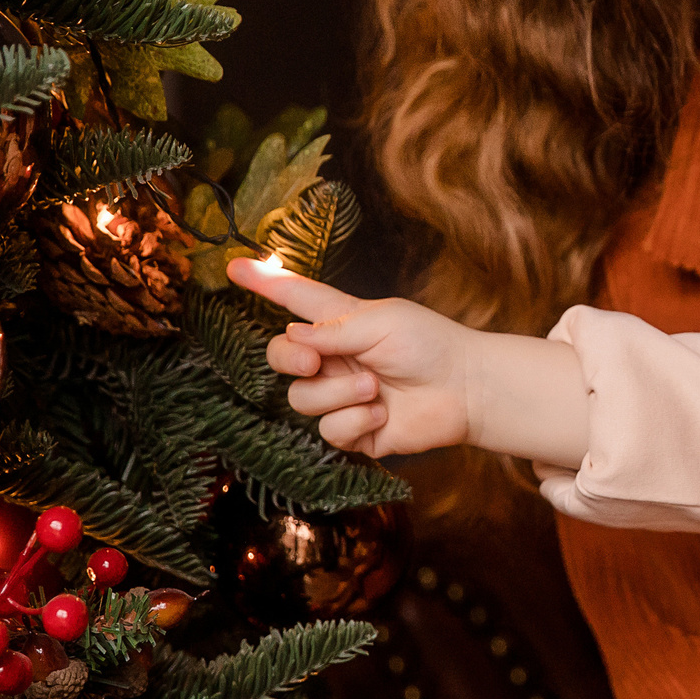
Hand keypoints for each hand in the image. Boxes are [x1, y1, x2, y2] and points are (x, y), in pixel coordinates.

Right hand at [228, 260, 471, 455]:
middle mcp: (333, 359)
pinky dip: (354, 422)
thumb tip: (290, 339)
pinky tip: (380, 415)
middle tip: (314, 361)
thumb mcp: (382, 322)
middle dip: (288, 359)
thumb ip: (332, 329)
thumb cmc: (430, 345)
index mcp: (339, 322)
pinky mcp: (352, 431)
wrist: (466, 390)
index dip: (264, 283)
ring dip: (337, 394)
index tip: (234, 267)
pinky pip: (327, 431)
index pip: (294, 299)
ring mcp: (340, 396)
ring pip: (301, 399)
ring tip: (375, 388)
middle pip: (279, 358)